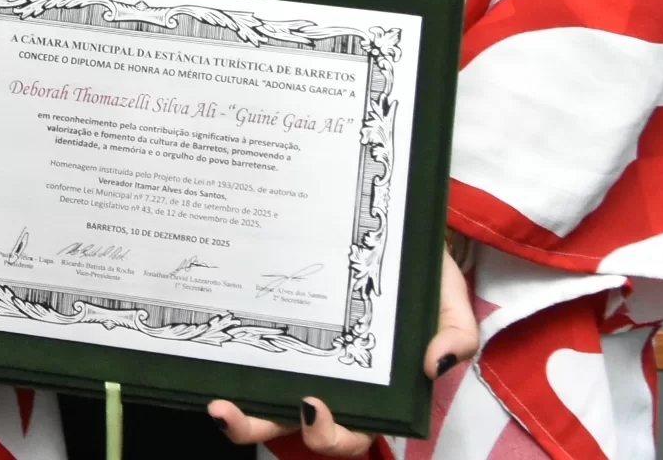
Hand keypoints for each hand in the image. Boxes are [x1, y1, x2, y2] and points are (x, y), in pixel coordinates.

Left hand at [207, 244, 477, 455]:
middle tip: (233, 409)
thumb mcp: (449, 301)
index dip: (327, 434)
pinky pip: (245, 353)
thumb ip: (455, 335)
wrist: (394, 227)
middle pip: (288, 425)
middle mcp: (329, 381)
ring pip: (259, 400)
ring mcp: (295, 357)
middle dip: (257, 427)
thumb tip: (434, 364)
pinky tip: (206, 347)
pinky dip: (224, 359)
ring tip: (213, 400)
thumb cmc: (421, 274)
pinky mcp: (272, 327)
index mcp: (372, 391)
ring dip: (234, 411)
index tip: (310, 405)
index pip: (350, 432)